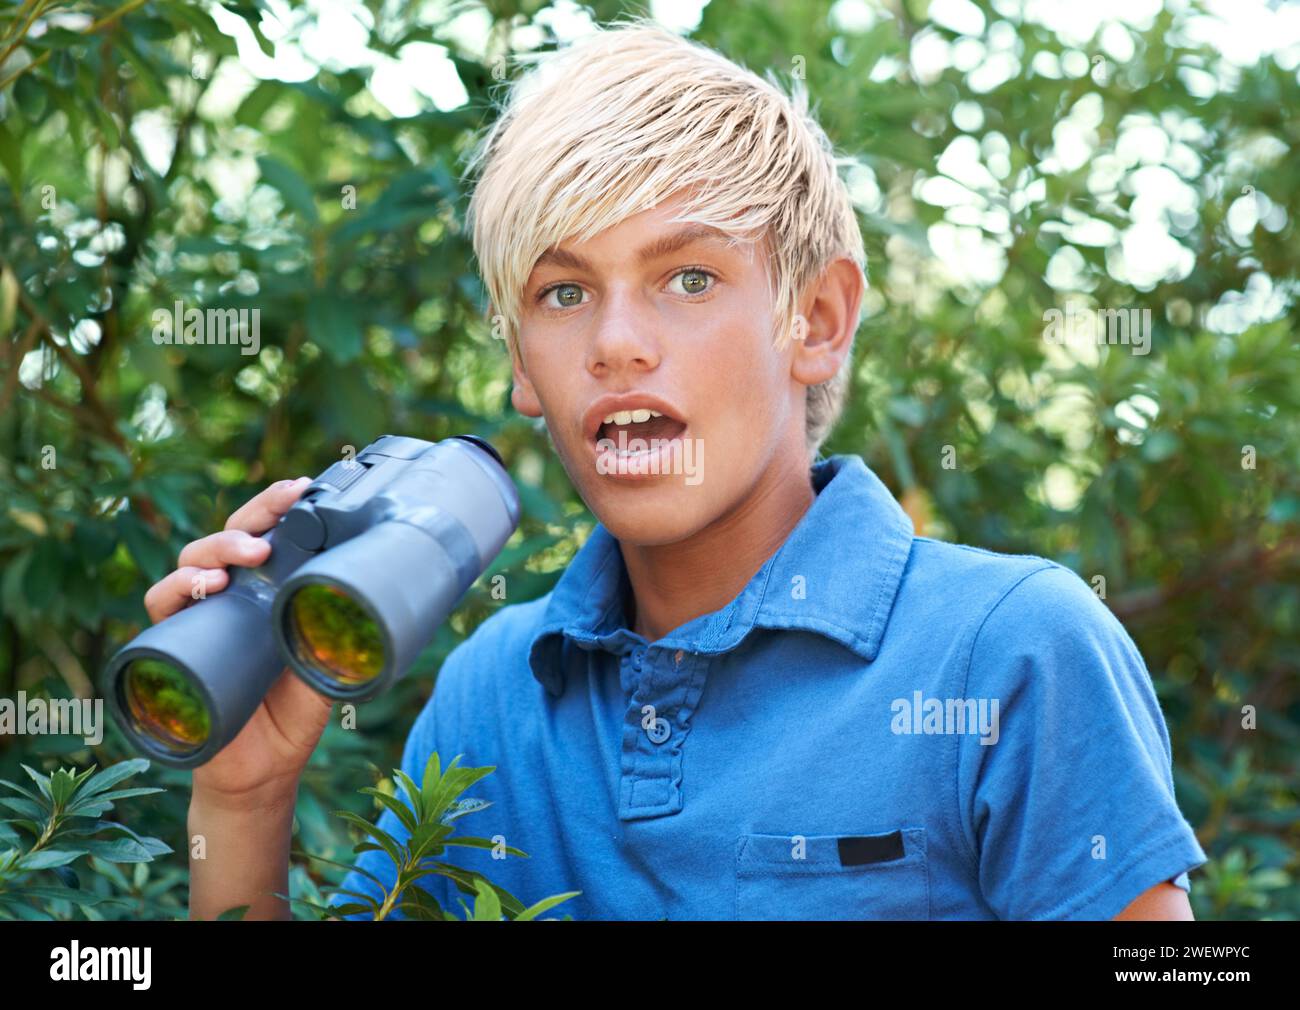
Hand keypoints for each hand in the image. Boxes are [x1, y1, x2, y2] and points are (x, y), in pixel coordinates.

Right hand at [143, 477, 335, 804]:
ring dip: (218, 548)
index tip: (305, 486)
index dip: (280, 504)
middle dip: (253, 516)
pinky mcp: (172, 645)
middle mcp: (232, 594)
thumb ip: (346, 637)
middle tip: (281, 514)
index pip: (269, 532)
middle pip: (229, 535)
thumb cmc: (296, 710)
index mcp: (270, 587)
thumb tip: (383, 610)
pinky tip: (203, 586)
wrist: (264, 769)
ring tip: (251, 554)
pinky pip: (161, 608)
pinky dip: (176, 589)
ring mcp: (200, 616)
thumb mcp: (330, 664)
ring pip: (192, 560)